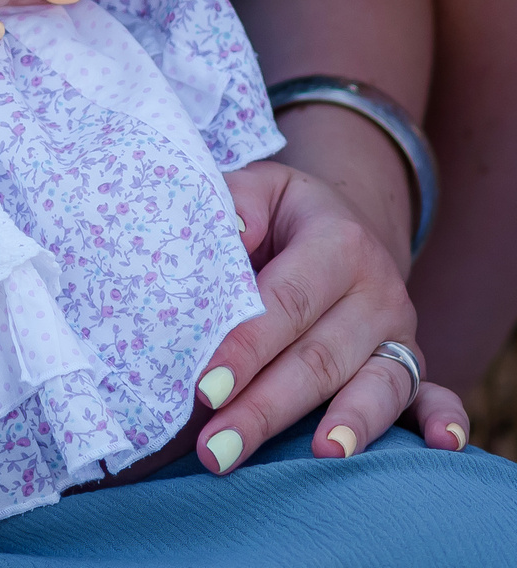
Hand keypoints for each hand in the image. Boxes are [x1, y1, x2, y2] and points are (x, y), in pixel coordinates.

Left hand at [191, 161, 471, 473]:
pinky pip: (433, 395)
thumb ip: (234, 204)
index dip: (245, 346)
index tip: (205, 389)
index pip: (286, 302)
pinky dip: (441, 420)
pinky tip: (437, 445)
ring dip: (345, 427)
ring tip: (318, 457)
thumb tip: (225, 232)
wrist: (343, 225)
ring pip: (374, 386)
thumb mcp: (256, 190)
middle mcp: (377, 292)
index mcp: (337, 243)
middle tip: (219, 450)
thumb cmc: (279, 216)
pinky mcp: (413, 365)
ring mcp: (399, 333)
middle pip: (319, 358)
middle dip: (266, 408)